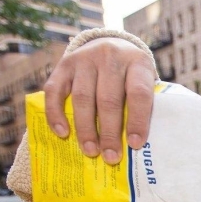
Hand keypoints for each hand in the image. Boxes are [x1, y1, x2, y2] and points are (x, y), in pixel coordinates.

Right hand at [43, 37, 155, 163]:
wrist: (110, 45)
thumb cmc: (132, 75)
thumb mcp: (145, 82)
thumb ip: (144, 105)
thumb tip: (137, 145)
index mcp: (137, 63)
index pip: (138, 93)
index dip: (137, 120)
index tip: (135, 144)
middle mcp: (110, 57)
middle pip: (108, 99)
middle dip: (109, 132)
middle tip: (111, 157)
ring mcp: (85, 59)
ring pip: (82, 97)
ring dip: (86, 128)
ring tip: (90, 151)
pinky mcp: (64, 65)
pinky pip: (54, 91)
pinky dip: (56, 114)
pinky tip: (63, 133)